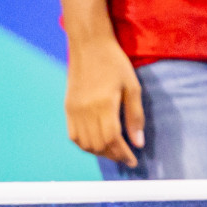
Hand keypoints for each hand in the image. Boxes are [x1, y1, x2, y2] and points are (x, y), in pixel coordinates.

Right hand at [63, 35, 144, 166]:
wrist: (88, 46)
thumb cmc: (114, 63)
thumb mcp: (132, 87)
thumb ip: (135, 116)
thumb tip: (138, 143)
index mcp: (104, 105)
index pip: (112, 139)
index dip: (123, 153)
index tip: (133, 161)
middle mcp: (86, 111)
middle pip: (98, 145)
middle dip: (113, 155)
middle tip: (125, 157)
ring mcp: (74, 111)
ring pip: (85, 144)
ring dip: (99, 152)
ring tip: (113, 151)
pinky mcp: (68, 109)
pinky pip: (74, 136)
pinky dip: (85, 145)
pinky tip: (97, 143)